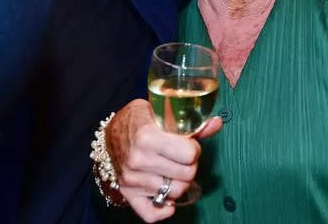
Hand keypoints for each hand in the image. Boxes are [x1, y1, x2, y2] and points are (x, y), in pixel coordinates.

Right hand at [106, 99, 221, 221]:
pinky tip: (167, 197)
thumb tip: (217, 123)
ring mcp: (132, 179)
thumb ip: (189, 123)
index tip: (187, 144)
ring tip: (173, 170)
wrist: (110, 133)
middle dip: (189, 166)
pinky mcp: (128, 193)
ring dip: (179, 182)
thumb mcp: (161, 113)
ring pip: (175, 192)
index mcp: (147, 137)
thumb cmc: (138, 120)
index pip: (190, 154)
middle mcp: (138, 160)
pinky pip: (151, 214)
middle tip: (181, 157)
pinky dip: (164, 209)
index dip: (193, 149)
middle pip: (187, 175)